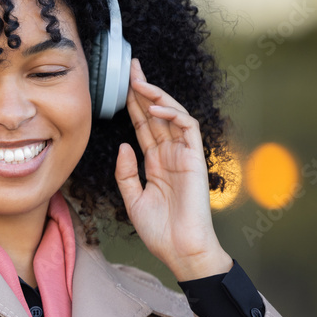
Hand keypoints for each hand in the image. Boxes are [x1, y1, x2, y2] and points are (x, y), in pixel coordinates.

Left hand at [114, 58, 231, 280]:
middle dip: (143, 89)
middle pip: (155, 114)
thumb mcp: (132, 198)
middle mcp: (170, 154)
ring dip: (157, 96)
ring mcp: (184, 155)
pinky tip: (156, 108)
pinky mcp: (195, 159)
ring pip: (173, 115)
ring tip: (140, 81)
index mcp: (155, 162)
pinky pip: (187, 128)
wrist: (179, 249)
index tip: (120, 83)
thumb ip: (126, 172)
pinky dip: (173, 114)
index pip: (142, 125)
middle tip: (130, 66)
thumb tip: (123, 145)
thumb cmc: (158, 229)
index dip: (131, 104)